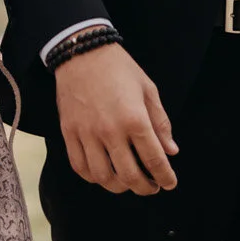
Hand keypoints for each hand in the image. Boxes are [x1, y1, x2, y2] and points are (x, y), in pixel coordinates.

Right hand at [53, 39, 177, 193]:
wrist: (82, 52)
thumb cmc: (119, 68)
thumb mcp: (148, 90)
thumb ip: (160, 123)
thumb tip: (170, 151)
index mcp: (134, 119)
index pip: (154, 160)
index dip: (165, 177)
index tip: (169, 183)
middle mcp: (110, 131)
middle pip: (129, 175)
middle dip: (145, 188)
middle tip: (151, 187)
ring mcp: (87, 133)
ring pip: (103, 177)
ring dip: (119, 186)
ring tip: (127, 182)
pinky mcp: (69, 132)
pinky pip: (80, 166)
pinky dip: (93, 177)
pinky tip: (103, 174)